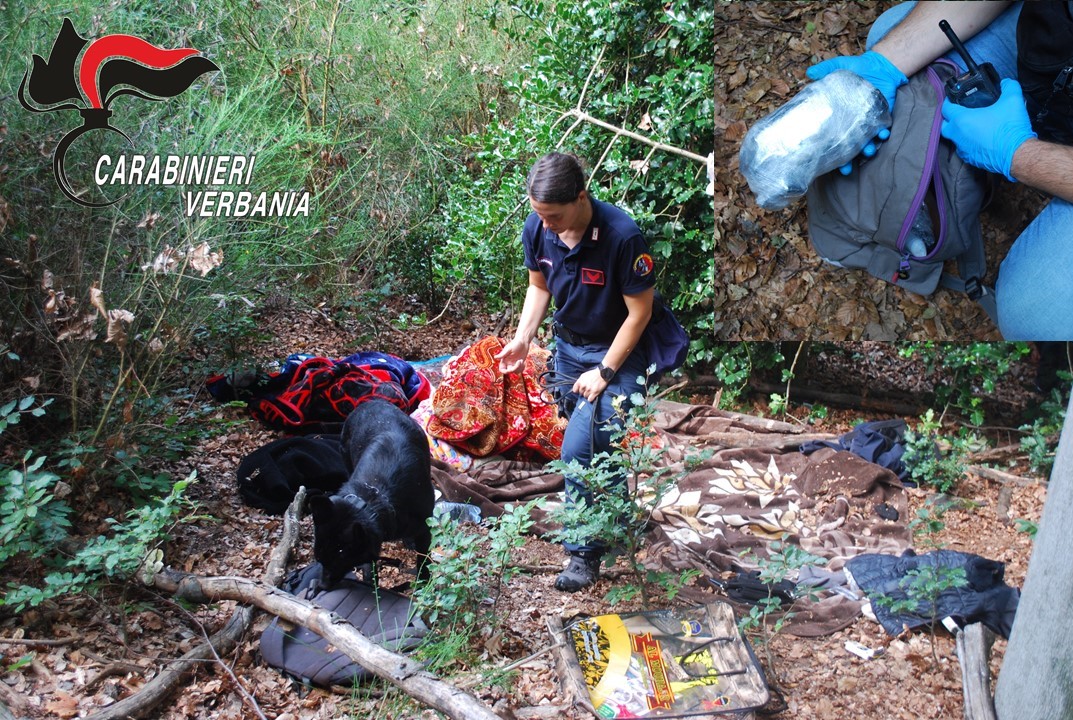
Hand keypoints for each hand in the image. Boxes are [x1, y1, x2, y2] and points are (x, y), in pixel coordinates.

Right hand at [494, 338, 528, 374]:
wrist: (523, 341)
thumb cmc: (516, 343)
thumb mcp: (509, 349)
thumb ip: (502, 354)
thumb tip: (495, 357)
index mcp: (504, 359)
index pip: (502, 369)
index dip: (504, 372)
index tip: (510, 369)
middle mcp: (508, 362)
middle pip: (510, 371)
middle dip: (515, 368)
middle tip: (520, 361)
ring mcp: (514, 363)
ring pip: (515, 371)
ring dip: (519, 368)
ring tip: (522, 361)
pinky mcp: (519, 363)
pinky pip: (520, 370)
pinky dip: (522, 368)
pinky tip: (523, 363)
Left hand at [572, 368, 608, 402]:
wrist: (602, 373)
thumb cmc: (593, 374)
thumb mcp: (583, 375)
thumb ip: (579, 381)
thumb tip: (577, 387)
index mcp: (580, 382)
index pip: (575, 390)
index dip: (577, 390)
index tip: (579, 390)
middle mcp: (583, 386)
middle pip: (581, 394)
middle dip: (583, 392)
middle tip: (588, 389)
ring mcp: (589, 390)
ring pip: (585, 396)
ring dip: (588, 395)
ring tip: (591, 391)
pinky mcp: (595, 392)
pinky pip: (590, 399)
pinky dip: (591, 398)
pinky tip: (592, 395)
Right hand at [807, 50, 905, 173]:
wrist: (880, 66)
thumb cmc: (857, 68)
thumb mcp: (839, 67)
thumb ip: (825, 70)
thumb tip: (809, 72)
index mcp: (838, 116)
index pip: (831, 136)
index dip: (828, 150)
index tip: (824, 161)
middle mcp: (850, 123)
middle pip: (847, 147)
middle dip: (847, 161)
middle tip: (846, 170)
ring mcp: (866, 122)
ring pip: (865, 143)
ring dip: (866, 150)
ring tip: (866, 152)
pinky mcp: (881, 117)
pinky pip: (881, 131)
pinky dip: (882, 135)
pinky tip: (882, 136)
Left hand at [941, 78, 1036, 181]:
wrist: (1017, 154)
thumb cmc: (1010, 127)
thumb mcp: (1013, 100)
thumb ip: (1009, 86)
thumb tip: (1006, 83)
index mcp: (962, 120)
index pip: (945, 109)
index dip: (948, 101)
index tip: (953, 98)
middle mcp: (958, 136)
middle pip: (944, 126)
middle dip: (948, 119)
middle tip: (959, 112)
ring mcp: (963, 149)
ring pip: (954, 139)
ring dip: (958, 131)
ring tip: (971, 124)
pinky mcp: (970, 159)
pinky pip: (963, 149)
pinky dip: (967, 142)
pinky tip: (978, 138)